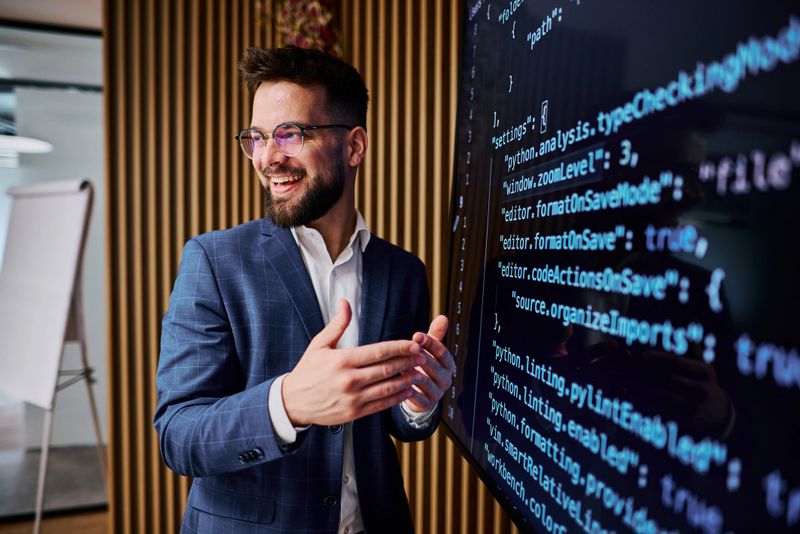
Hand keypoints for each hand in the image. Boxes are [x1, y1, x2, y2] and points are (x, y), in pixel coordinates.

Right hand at [282, 300, 427, 425]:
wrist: (293, 402)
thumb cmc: (308, 370)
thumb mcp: (319, 345)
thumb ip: (337, 324)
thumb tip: (345, 302)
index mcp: (342, 360)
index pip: (378, 352)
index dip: (400, 347)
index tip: (414, 344)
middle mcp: (349, 379)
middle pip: (387, 369)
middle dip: (408, 362)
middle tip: (423, 356)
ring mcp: (353, 398)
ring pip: (387, 388)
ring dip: (406, 380)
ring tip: (419, 373)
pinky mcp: (354, 413)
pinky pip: (381, 404)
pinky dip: (397, 398)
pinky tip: (407, 391)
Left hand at [403, 315, 455, 412]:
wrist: (423, 392)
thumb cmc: (425, 366)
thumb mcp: (430, 350)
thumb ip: (435, 334)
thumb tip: (443, 317)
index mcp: (448, 364)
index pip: (442, 352)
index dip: (430, 343)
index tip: (416, 335)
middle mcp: (445, 378)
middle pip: (434, 366)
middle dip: (420, 356)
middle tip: (408, 349)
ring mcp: (437, 392)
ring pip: (426, 381)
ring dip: (413, 373)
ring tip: (402, 366)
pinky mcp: (426, 403)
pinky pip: (418, 397)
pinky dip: (409, 390)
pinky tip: (399, 383)